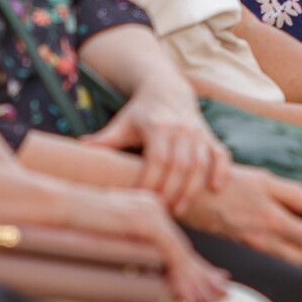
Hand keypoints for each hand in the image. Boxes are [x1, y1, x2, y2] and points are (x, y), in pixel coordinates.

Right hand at [69, 186, 229, 301]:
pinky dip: (179, 274)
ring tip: (207, 300)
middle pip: (184, 247)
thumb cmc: (73, 226)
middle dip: (203, 274)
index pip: (177, 242)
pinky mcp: (142, 220)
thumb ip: (130, 250)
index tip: (212, 282)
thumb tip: (145, 276)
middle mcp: (154, 206)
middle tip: (221, 294)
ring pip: (181, 251)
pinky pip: (169, 251)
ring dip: (194, 279)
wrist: (54, 206)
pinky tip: (187, 292)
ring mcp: (149, 211)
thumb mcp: (109, 238)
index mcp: (147, 207)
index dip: (195, 265)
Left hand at [81, 82, 228, 213]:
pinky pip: (221, 155)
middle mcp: (180, 129)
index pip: (157, 158)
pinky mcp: (210, 137)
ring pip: (200, 164)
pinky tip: (216, 189)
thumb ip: (104, 139)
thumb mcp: (121, 123)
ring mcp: (198, 133)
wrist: (167, 89)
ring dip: (192, 189)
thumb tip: (79, 148)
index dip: (151, 181)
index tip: (142, 200)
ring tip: (180, 210)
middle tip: (162, 213)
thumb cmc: (141, 113)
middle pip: (179, 165)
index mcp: (157, 126)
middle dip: (171, 191)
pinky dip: (221, 171)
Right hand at [181, 165, 301, 265]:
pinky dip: (278, 256)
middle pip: (300, 258)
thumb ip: (293, 192)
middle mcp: (263, 240)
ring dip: (296, 254)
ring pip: (283, 263)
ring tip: (298, 241)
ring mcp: (251, 249)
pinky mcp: (239, 251)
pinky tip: (275, 242)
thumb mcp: (262, 180)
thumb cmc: (227, 184)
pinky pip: (267, 261)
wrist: (192, 197)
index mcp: (273, 220)